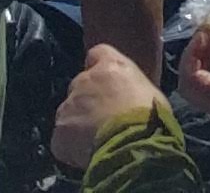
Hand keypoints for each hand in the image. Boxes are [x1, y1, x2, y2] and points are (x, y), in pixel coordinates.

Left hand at [50, 47, 168, 169]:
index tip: (106, 82)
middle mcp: (84, 80)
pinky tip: (86, 154)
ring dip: (78, 123)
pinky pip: (62, 138)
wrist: (132, 144)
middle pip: (79, 86)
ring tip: (95, 140)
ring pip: (69, 112)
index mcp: (110, 65)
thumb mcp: (149, 92)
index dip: (99, 68)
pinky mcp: (59, 132)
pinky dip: (71, 146)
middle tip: (102, 118)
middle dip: (87, 100)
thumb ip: (130, 88)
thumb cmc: (149, 117)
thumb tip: (128, 97)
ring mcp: (68, 106)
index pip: (97, 54)